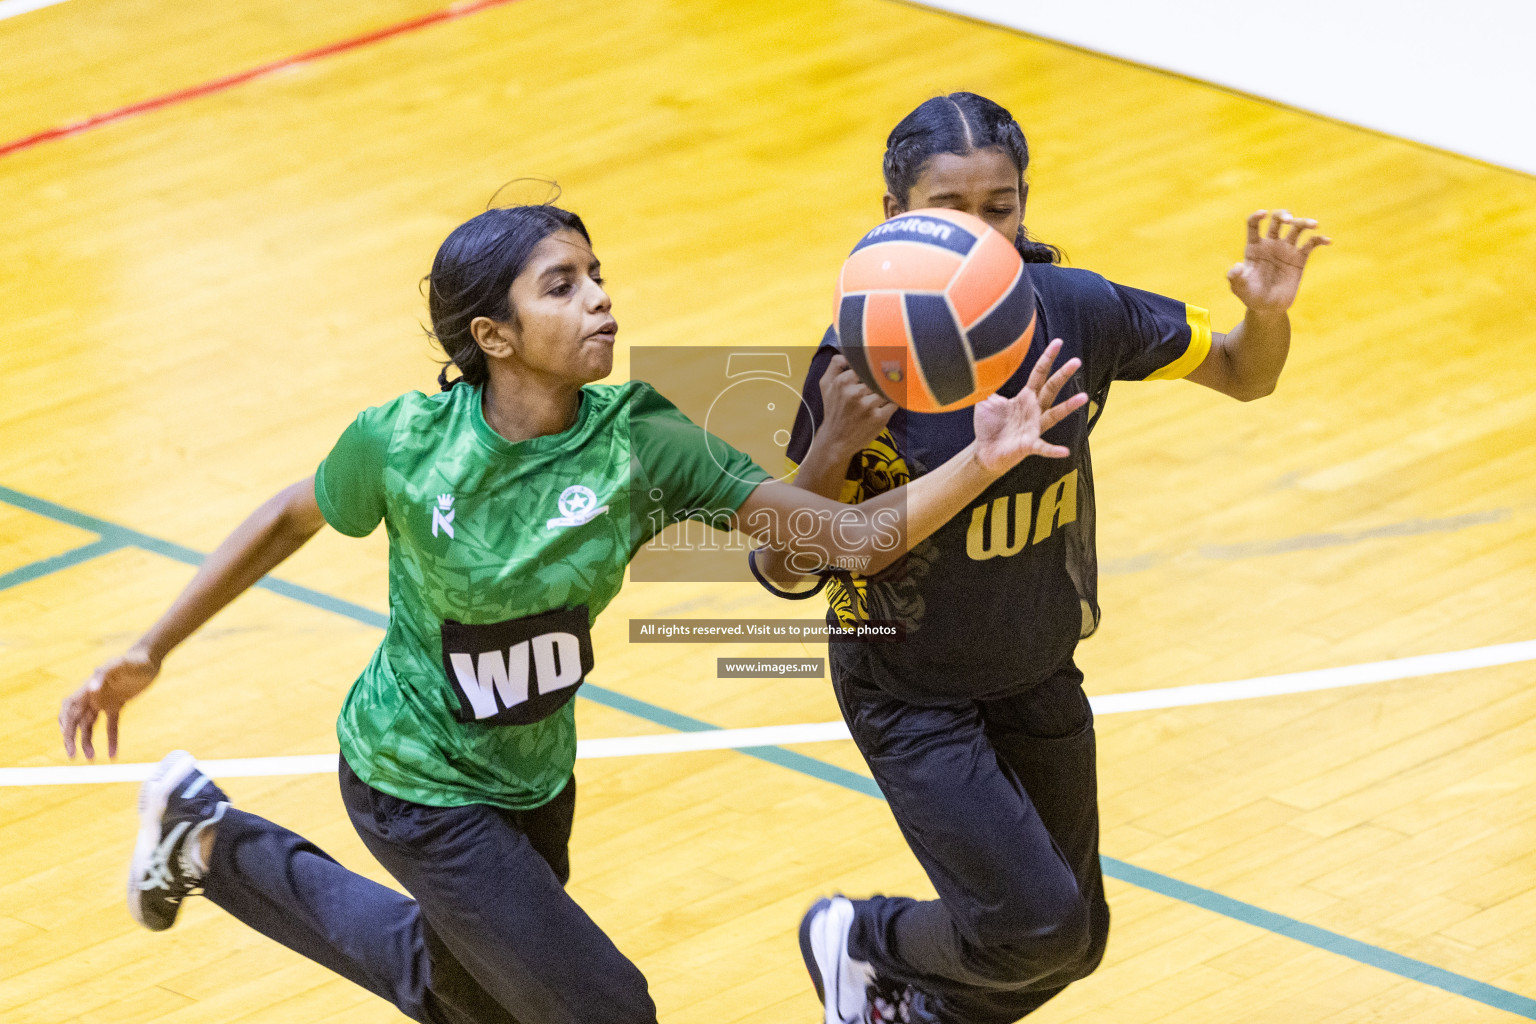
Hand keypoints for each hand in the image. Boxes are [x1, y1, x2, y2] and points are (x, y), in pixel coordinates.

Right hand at [60, 646, 159, 758]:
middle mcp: (93, 697)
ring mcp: (104, 702)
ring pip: (90, 726)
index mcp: (88, 689)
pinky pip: (111, 726)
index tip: (68, 741)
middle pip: (76, 721)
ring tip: (91, 759)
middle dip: (72, 738)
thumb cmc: (134, 659)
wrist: (150, 659)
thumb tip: (91, 688)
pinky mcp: (117, 705)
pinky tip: (112, 754)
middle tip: (73, 756)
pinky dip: (111, 739)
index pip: (69, 710)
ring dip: (88, 742)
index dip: (66, 725)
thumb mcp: (120, 664)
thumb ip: (104, 673)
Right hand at [815, 354, 897, 456]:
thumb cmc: (833, 409)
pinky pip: (894, 402)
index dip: (873, 367)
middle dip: (882, 378)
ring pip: (887, 388)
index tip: (877, 367)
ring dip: (888, 390)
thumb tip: (848, 352)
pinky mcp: (879, 418)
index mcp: (842, 382)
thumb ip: (834, 365)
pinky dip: (894, 401)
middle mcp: (854, 393)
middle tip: (885, 378)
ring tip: (881, 395)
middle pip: (878, 375)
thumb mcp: (826, 385)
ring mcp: (867, 406)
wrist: (835, 440)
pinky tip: (887, 405)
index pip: (866, 364)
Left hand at [972, 339, 1086, 473]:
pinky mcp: (1029, 445)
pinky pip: (1043, 447)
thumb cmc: (988, 425)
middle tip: (1076, 361)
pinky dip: (1054, 450)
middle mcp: (1034, 410)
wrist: (984, 450)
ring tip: (1084, 397)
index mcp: (1025, 397)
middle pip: (1051, 388)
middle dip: (1063, 375)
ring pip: (1055, 414)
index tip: (1059, 342)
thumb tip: (984, 365)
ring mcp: (1034, 427)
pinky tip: (1065, 451)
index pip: (1039, 373)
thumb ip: (988, 384)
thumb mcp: (986, 400)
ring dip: (1069, 406)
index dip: (1048, 358)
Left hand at [1227, 210, 1330, 313]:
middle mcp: (1271, 244)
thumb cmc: (1250, 295)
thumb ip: (1235, 277)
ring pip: (1297, 228)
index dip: (1257, 216)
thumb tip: (1237, 266)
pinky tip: (1327, 241)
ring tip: (1314, 224)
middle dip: (1283, 215)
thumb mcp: (1239, 287)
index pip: (1253, 225)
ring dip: (1305, 222)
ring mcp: (1286, 249)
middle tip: (1289, 220)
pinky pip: (1311, 244)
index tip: (1263, 214)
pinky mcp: (1300, 258)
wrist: (1268, 307)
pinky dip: (1320, 240)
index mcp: (1254, 247)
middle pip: (1278, 221)